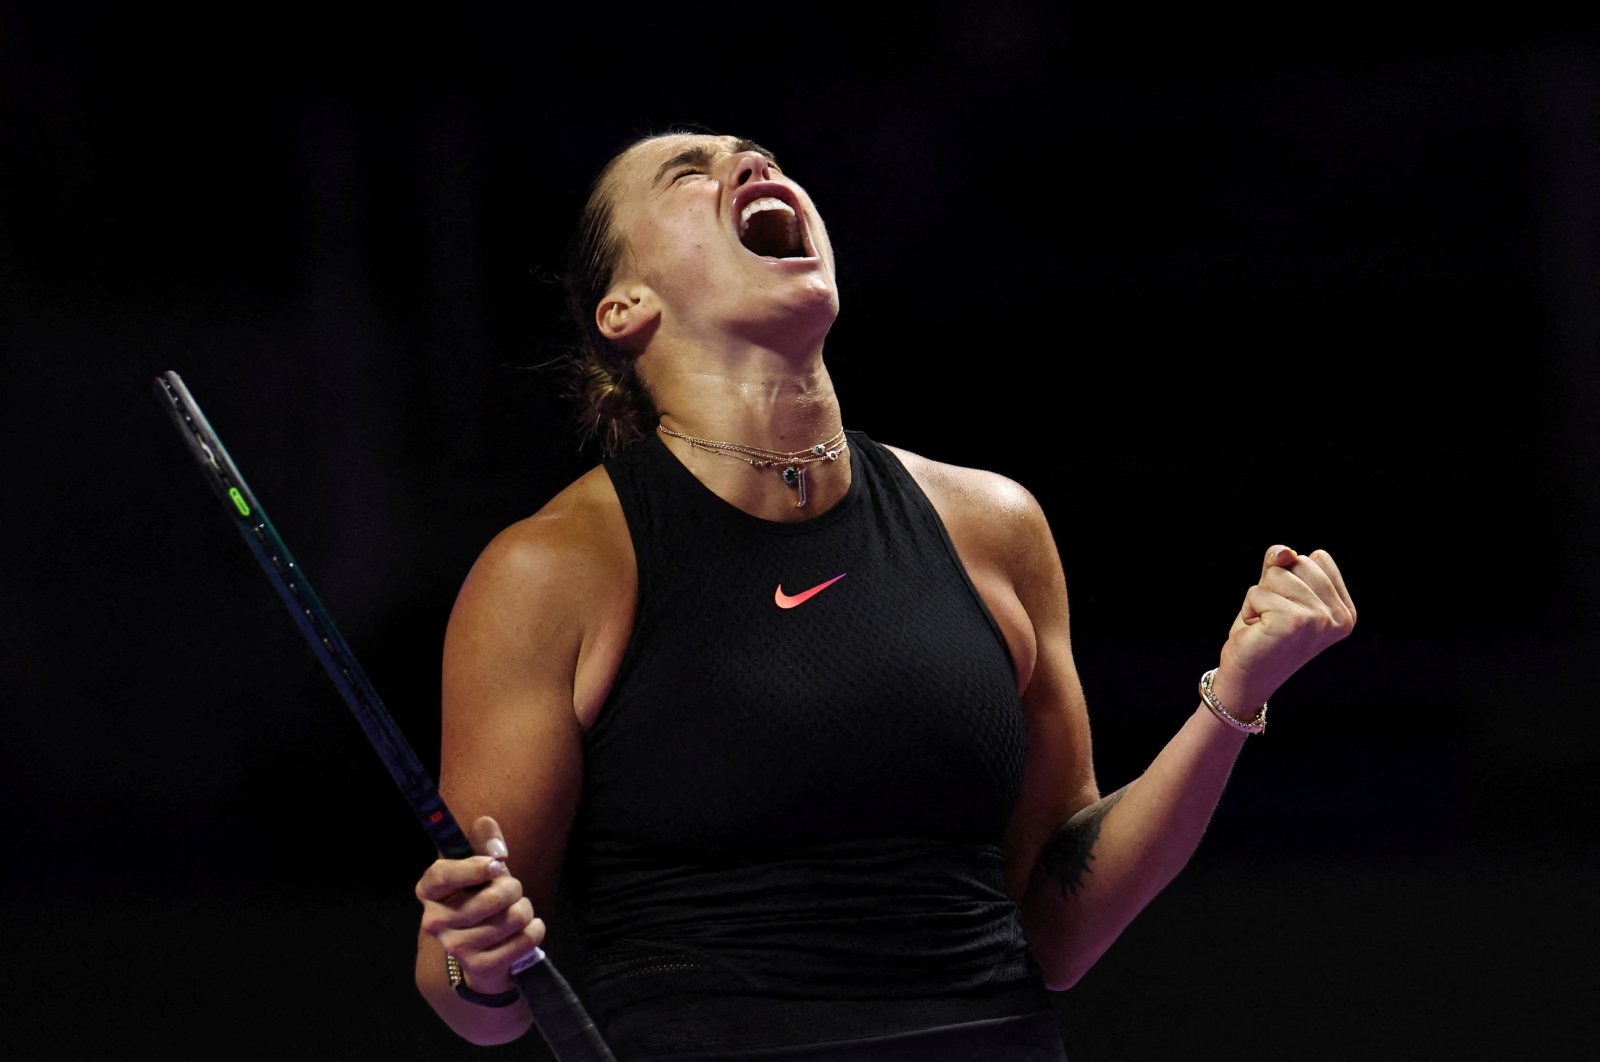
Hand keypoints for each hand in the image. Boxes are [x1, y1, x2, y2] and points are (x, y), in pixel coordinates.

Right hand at [415, 816, 545, 994]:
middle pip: (491, 898)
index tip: (495, 865)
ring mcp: (456, 947)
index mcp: (430, 891)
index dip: (473, 868)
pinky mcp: (479, 967)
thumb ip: (484, 844)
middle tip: (512, 891)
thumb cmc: (480, 901)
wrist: (485, 952)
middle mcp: (435, 922)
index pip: (443, 874)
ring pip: (512, 918)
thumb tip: (486, 822)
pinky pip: (524, 940)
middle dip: (514, 889)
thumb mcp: (480, 871)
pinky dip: (535, 930)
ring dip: (525, 910)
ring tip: (518, 912)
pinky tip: (528, 929)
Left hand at [1214, 545, 1356, 709]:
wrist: (1247, 678)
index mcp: (1345, 610)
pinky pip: (1258, 591)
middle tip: (1273, 618)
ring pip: (1277, 574)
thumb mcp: (1276, 590)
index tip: (1288, 609)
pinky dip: (1249, 608)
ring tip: (1266, 625)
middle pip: (1299, 561)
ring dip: (1260, 598)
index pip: (1317, 558)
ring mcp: (1320, 620)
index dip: (1291, 577)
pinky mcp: (1294, 622)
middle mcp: (1340, 617)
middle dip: (1274, 585)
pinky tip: (1258, 631)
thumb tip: (1284, 551)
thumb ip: (1283, 563)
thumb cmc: (1262, 633)